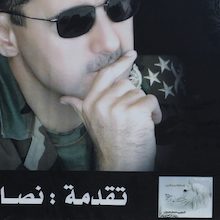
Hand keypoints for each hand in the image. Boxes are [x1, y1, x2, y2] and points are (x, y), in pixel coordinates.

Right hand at [61, 50, 162, 170]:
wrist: (121, 165)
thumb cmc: (110, 144)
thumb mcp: (90, 123)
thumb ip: (80, 107)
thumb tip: (64, 98)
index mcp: (89, 104)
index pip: (105, 76)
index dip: (119, 63)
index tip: (131, 54)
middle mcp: (101, 104)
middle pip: (127, 84)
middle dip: (134, 99)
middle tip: (131, 117)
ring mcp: (117, 108)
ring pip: (140, 93)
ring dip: (145, 108)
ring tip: (138, 124)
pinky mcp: (135, 112)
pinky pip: (151, 101)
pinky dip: (155, 113)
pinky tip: (149, 125)